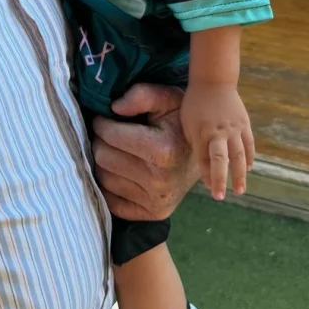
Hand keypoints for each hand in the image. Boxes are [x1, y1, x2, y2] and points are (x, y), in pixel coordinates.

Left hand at [90, 84, 199, 220]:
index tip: (105, 118)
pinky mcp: (150, 213)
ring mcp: (155, 201)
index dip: (102, 123)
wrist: (208, 156)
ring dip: (104, 161)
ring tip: (117, 151)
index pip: (110, 135)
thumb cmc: (180, 123)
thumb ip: (141, 95)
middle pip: (103, 157)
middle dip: (101, 141)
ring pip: (103, 178)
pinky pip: (110, 200)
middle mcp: (159, 180)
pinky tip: (121, 171)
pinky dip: (110, 184)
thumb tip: (114, 108)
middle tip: (109, 134)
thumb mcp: (168, 98)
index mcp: (163, 151)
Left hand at [180, 83, 254, 200]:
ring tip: (240, 190)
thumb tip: (203, 166)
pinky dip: (249, 158)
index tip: (211, 191)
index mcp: (201, 132)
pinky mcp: (244, 124)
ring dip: (239, 174)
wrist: (213, 81)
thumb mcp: (187, 123)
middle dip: (220, 179)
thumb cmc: (195, 104)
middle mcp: (218, 132)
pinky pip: (248, 144)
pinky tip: (248, 169)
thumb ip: (195, 144)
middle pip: (221, 160)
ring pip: (239, 155)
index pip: (204, 160)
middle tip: (221, 196)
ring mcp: (233, 128)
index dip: (207, 177)